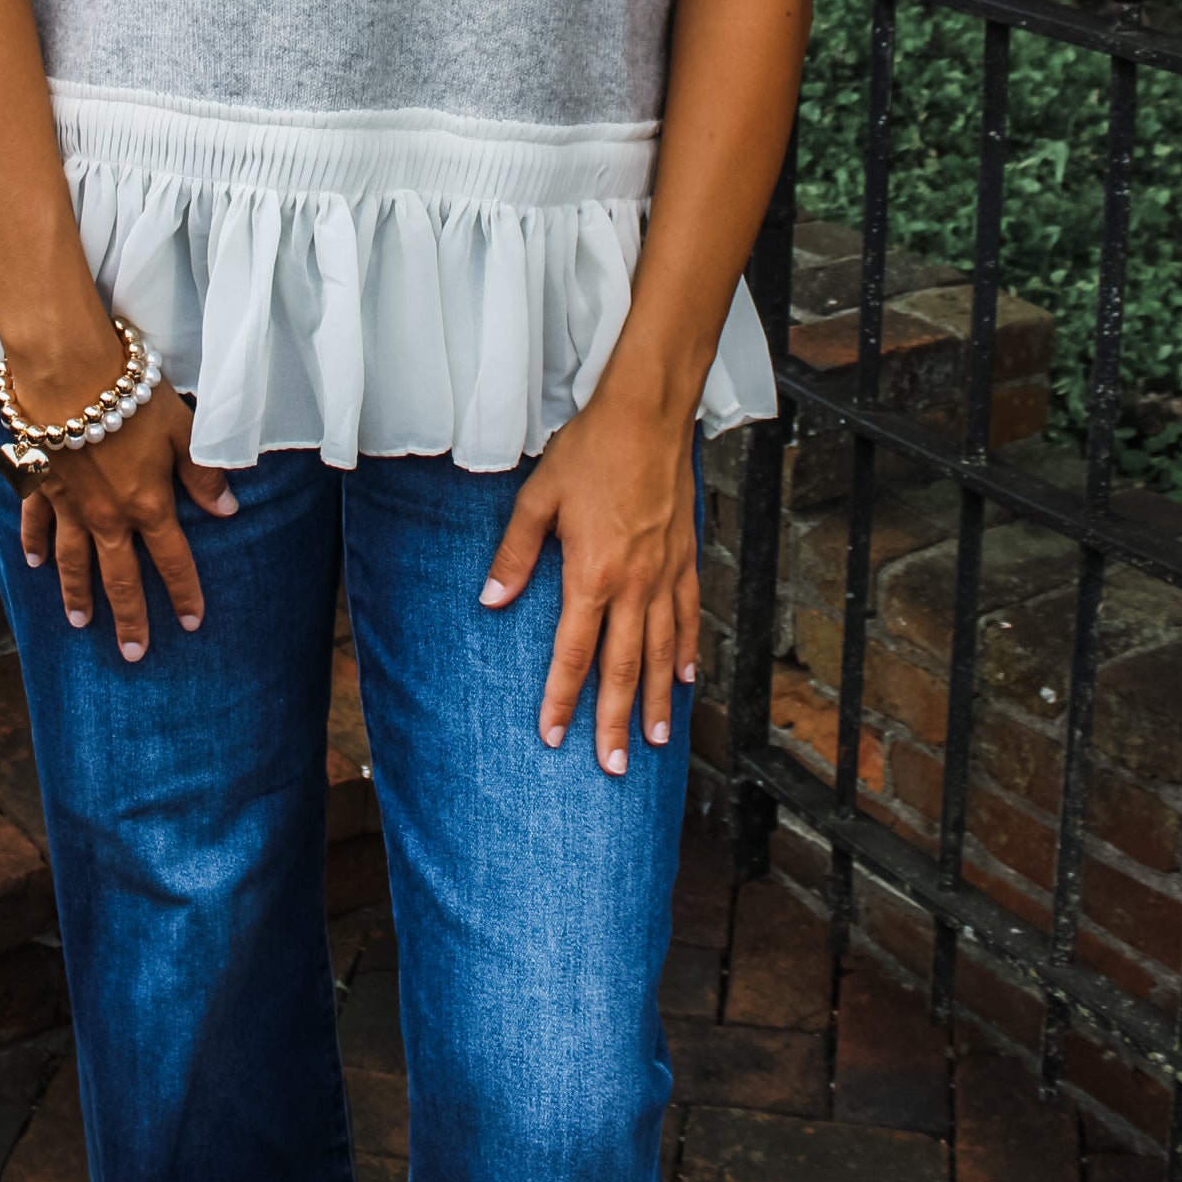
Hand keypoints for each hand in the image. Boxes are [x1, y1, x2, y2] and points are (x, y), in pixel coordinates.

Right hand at [16, 376, 236, 660]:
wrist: (68, 372)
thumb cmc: (131, 392)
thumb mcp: (181, 428)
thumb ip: (202, 472)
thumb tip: (227, 509)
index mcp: (147, 504)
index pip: (172, 561)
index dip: (184, 594)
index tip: (192, 625)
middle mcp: (107, 515)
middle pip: (119, 577)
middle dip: (128, 618)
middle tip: (134, 655)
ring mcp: (68, 504)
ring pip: (73, 562)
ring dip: (77, 594)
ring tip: (81, 624)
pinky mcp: (39, 483)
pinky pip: (36, 522)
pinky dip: (33, 544)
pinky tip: (33, 563)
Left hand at [479, 390, 698, 774]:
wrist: (648, 414)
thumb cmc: (589, 451)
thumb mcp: (538, 498)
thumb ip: (516, 554)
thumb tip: (492, 602)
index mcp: (593, 573)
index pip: (575, 653)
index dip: (563, 698)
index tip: (554, 735)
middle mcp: (634, 583)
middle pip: (623, 667)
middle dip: (614, 721)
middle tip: (611, 767)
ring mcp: (666, 573)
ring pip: (662, 652)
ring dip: (655, 700)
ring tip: (652, 741)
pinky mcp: (685, 557)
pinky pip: (689, 617)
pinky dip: (688, 652)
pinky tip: (685, 679)